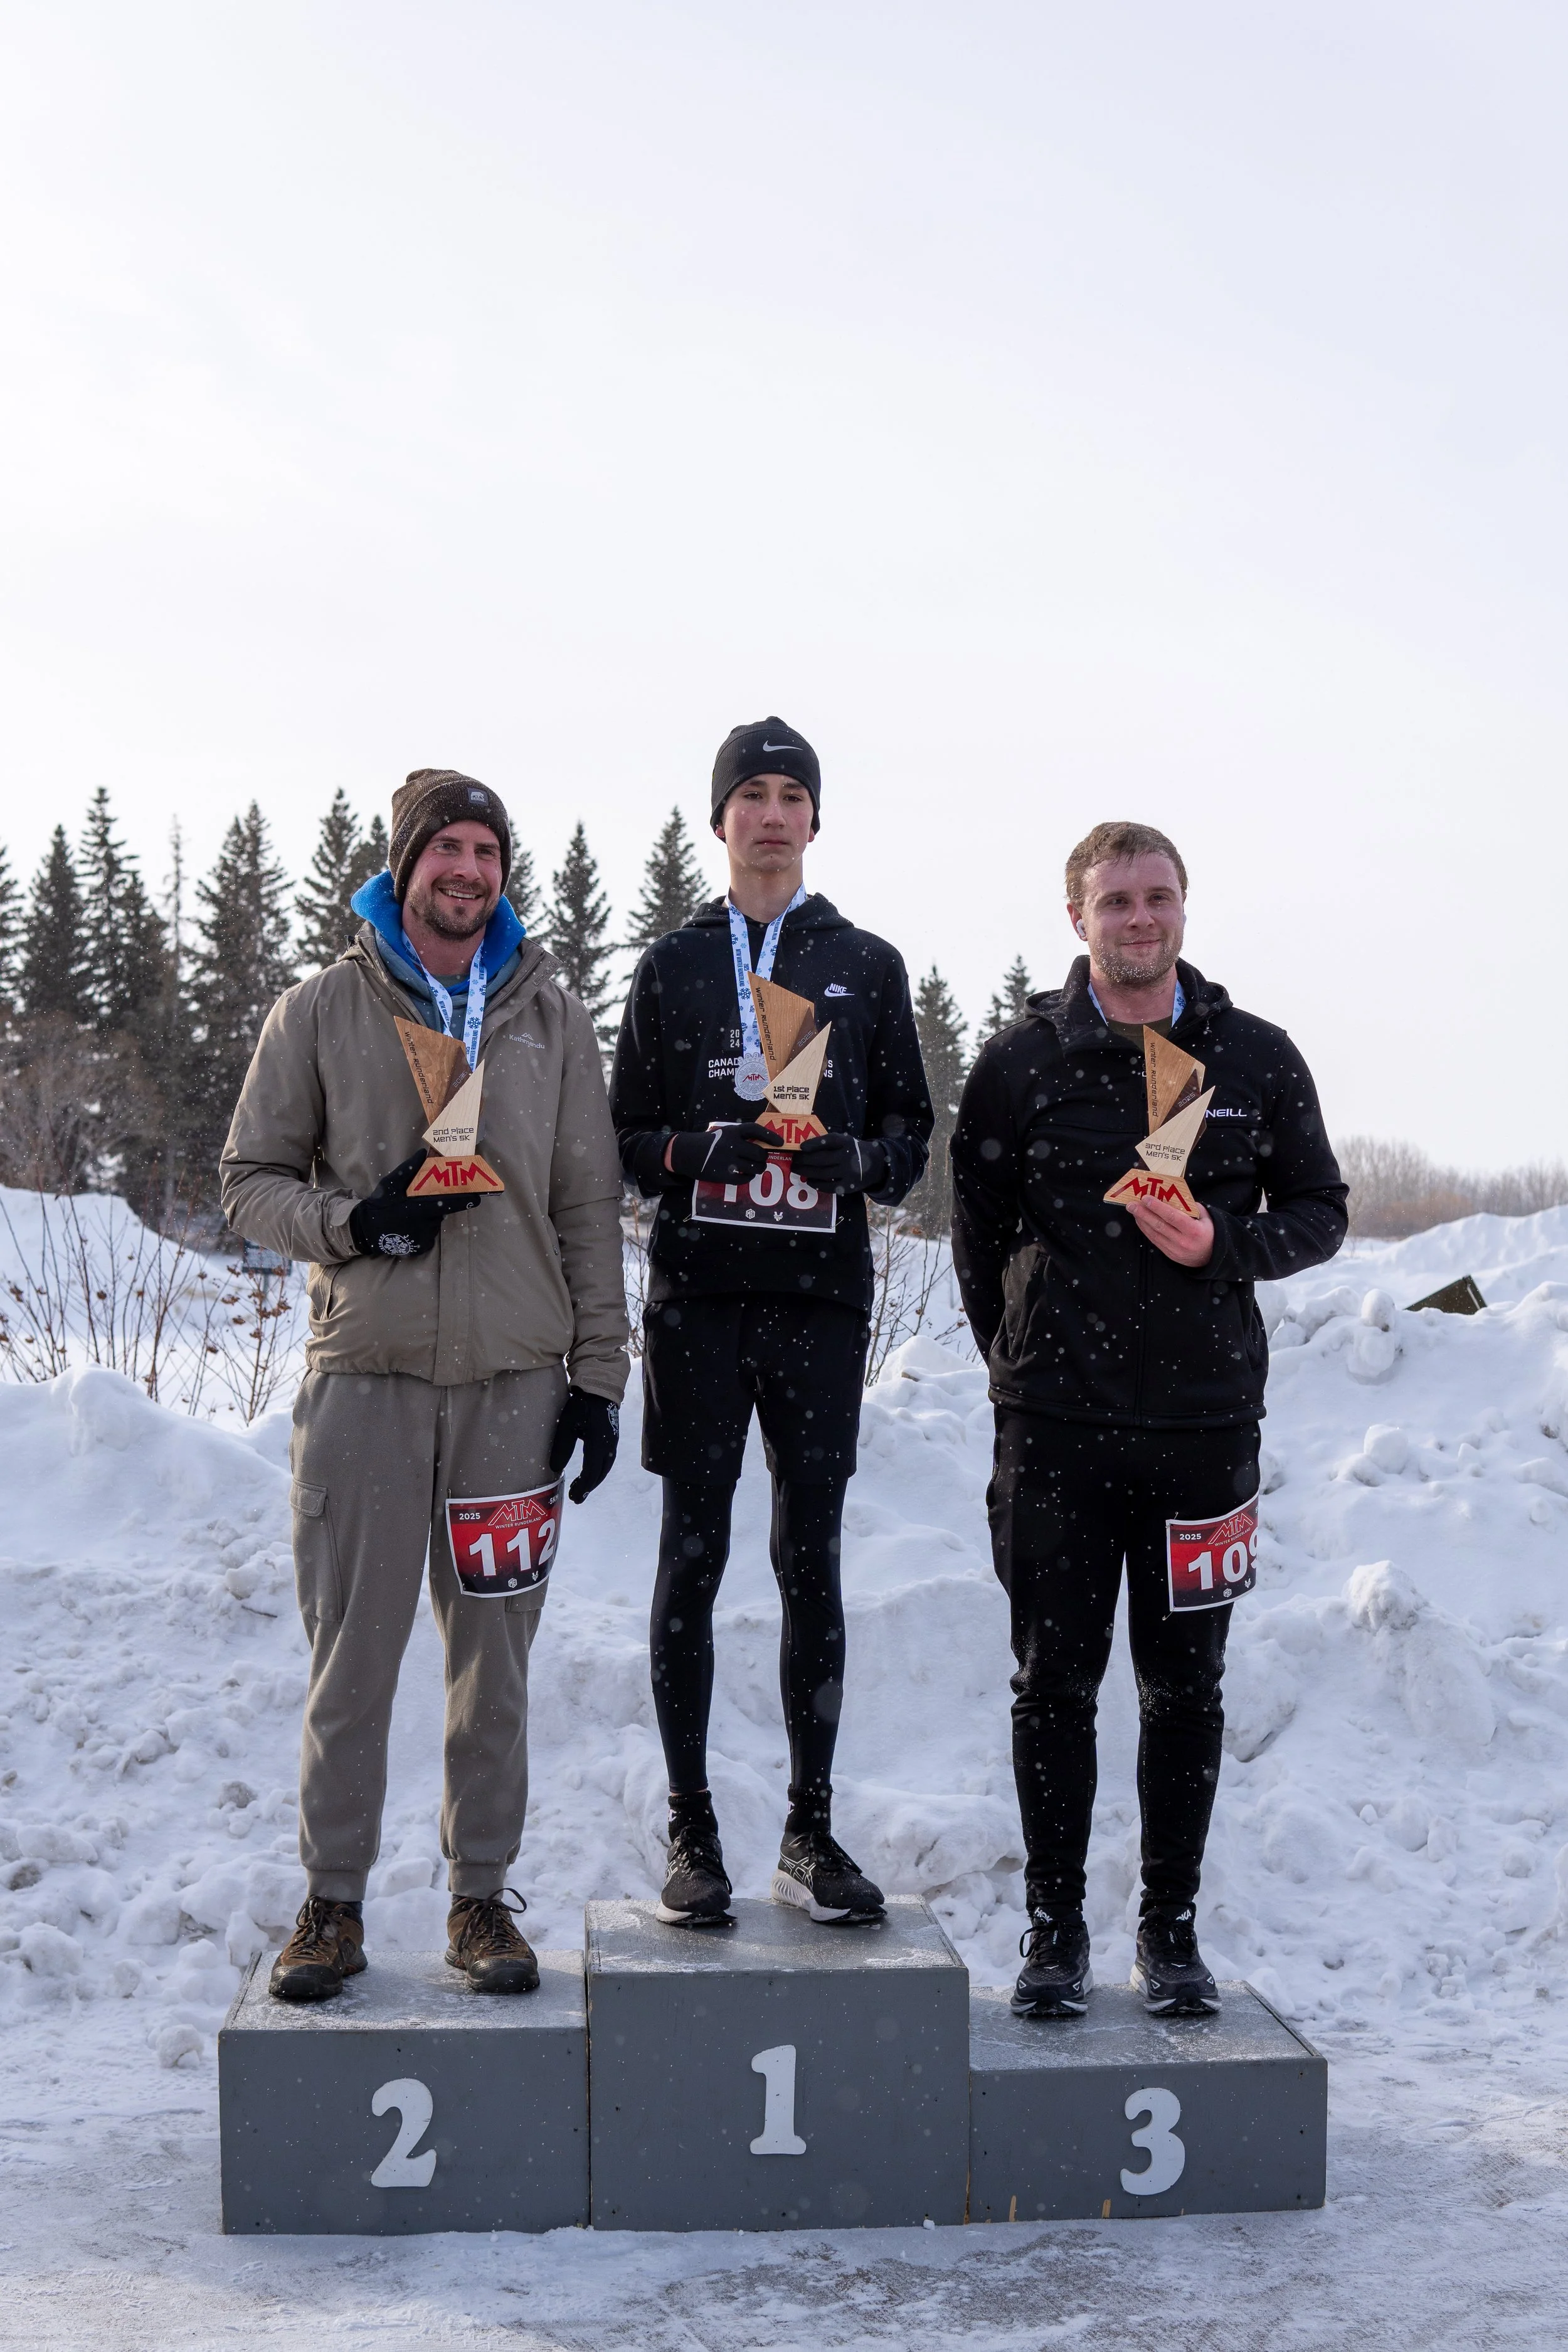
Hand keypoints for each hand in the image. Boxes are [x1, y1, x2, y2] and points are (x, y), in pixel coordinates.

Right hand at [348, 1153, 482, 1258]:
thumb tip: (423, 1152)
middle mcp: (424, 1224)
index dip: (465, 1200)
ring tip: (410, 1215)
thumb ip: (408, 1169)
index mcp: (419, 1208)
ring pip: (435, 1222)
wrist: (366, 1231)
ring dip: (428, 1217)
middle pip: (441, 1211)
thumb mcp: (390, 1184)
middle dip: (436, 1205)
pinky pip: (429, 1234)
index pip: (449, 1203)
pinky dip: (424, 1228)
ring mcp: (423, 1238)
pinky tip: (409, 1225)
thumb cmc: (380, 1204)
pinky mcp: (421, 1247)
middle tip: (420, 1202)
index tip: (479, 1196)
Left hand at [548, 1388, 619, 1502]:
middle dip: (588, 1487)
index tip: (573, 1497)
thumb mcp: (567, 1424)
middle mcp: (609, 1447)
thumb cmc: (582, 1405)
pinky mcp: (612, 1439)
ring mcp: (613, 1443)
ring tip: (581, 1487)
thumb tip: (555, 1468)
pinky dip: (597, 1471)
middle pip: (599, 1474)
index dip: (582, 1487)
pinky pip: (606, 1461)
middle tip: (576, 1497)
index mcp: (598, 1444)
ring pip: (605, 1468)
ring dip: (593, 1480)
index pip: (591, 1472)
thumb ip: (562, 1447)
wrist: (600, 1389)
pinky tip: (589, 1472)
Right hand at [663, 1125, 776, 1183]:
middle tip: (761, 1159)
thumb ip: (741, 1137)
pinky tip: (746, 1174)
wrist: (687, 1154)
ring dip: (760, 1169)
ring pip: (756, 1167)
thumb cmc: (710, 1143)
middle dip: (763, 1157)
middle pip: (759, 1153)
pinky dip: (749, 1177)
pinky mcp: (724, 1175)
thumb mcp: (724, 1133)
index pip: (755, 1130)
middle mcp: (731, 1145)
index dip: (770, 1136)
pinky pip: (745, 1178)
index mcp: (732, 1132)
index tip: (780, 1143)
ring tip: (757, 1168)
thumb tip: (765, 1144)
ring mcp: (728, 1161)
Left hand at [792, 1132, 888, 1194]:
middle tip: (793, 1160)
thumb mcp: (846, 1141)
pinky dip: (816, 1184)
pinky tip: (809, 1181)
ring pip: (822, 1173)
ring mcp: (848, 1172)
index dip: (813, 1144)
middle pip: (821, 1159)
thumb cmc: (853, 1150)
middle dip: (803, 1160)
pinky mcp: (848, 1186)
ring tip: (796, 1169)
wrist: (876, 1164)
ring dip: (806, 1172)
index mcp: (846, 1142)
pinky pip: (828, 1186)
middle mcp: (848, 1156)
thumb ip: (829, 1142)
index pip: (828, 1141)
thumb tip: (803, 1148)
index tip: (801, 1148)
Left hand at [1128, 1192, 1214, 1267]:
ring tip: (1133, 1210)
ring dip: (1141, 1220)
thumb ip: (1191, 1207)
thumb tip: (1173, 1196)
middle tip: (1132, 1204)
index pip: (1172, 1217)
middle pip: (1159, 1225)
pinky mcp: (1168, 1254)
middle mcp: (1183, 1241)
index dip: (1157, 1207)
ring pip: (1154, 1233)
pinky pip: (1154, 1239)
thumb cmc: (1207, 1232)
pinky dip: (1145, 1229)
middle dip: (1143, 1213)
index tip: (1146, 1198)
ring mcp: (1174, 1249)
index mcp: (1193, 1230)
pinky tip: (1140, 1220)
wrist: (1210, 1257)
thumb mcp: (1205, 1218)